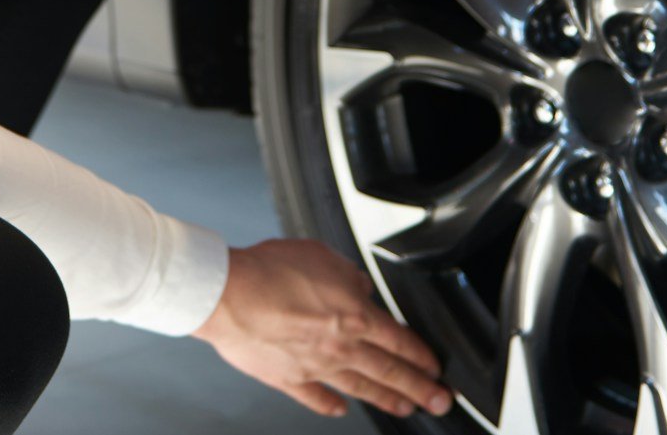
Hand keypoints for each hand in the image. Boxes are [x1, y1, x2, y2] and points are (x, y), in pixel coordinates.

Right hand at [191, 237, 453, 420]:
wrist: (228, 295)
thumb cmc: (269, 272)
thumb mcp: (322, 256)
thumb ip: (347, 276)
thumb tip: (359, 286)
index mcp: (353, 316)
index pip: (399, 341)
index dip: (422, 356)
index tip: (435, 368)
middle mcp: (340, 346)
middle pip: (389, 372)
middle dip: (420, 389)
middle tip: (439, 402)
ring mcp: (314, 367)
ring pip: (360, 389)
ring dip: (386, 400)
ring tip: (405, 409)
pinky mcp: (286, 378)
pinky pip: (315, 397)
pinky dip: (330, 406)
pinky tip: (340, 410)